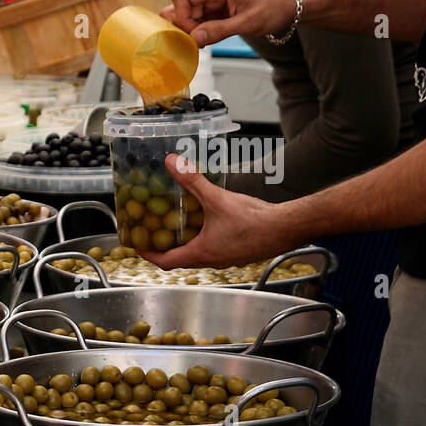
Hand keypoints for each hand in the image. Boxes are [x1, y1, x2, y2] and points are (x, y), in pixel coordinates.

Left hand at [137, 154, 285, 268]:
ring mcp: (227, 260)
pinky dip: (205, 239)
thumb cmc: (254, 220)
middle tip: (155, 231)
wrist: (288, 228)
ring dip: (186, 243)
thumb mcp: (216, 199)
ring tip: (178, 225)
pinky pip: (216, 249)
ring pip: (199, 255)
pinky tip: (209, 222)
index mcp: (200, 254)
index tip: (137, 244)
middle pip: (180, 260)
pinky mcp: (240, 254)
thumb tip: (171, 163)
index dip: (148, 253)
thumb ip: (192, 181)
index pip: (164, 262)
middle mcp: (212, 261)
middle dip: (165, 246)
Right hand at [160, 0, 296, 46]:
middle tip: (199, 40)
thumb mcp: (248, 22)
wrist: (290, 3)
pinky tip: (211, 38)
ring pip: (187, 15)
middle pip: (180, 7)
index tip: (194, 34)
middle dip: (184, 26)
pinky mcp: (216, 8)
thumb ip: (219, 30)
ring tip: (207, 40)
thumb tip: (194, 38)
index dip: (181, 18)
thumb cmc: (274, 7)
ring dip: (192, 30)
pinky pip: (198, 19)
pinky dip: (200, 31)